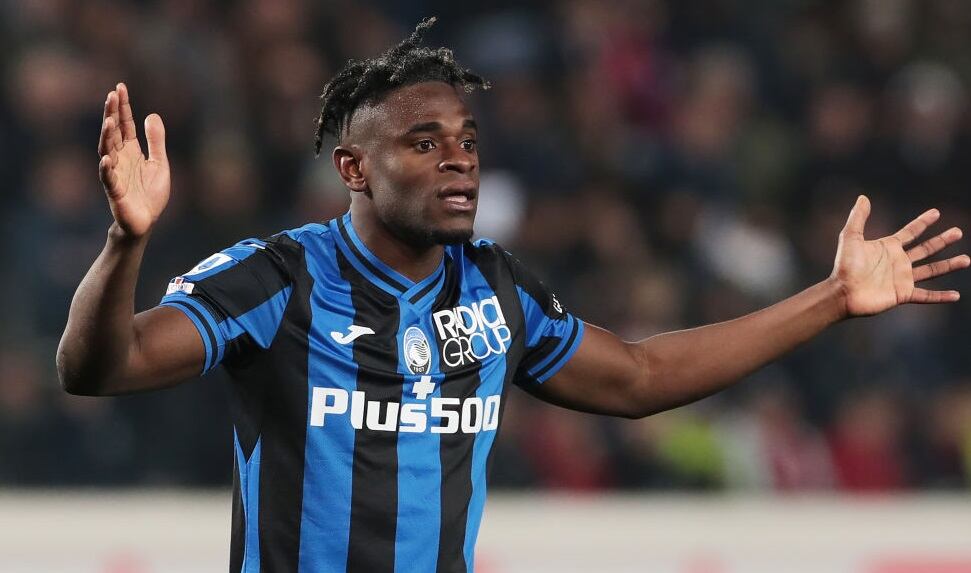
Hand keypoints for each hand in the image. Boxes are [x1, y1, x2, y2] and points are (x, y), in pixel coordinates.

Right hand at [97, 83, 169, 238]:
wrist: (146, 221)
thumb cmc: (151, 194)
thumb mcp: (159, 163)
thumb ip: (156, 141)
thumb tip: (153, 114)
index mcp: (132, 151)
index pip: (125, 124)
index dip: (123, 107)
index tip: (120, 87)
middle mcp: (120, 159)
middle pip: (114, 133)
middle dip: (112, 114)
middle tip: (112, 95)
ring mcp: (115, 173)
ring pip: (107, 151)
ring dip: (107, 136)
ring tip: (109, 121)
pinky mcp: (115, 191)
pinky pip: (108, 179)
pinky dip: (106, 169)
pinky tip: (106, 158)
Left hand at [832, 195, 968, 316]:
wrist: (842, 292)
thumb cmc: (844, 266)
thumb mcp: (850, 237)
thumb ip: (858, 217)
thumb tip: (863, 197)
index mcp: (888, 247)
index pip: (911, 232)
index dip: (923, 222)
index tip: (936, 212)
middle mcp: (898, 262)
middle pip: (926, 249)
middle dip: (942, 240)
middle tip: (958, 232)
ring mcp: (902, 278)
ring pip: (931, 270)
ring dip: (949, 265)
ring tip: (967, 259)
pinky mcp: (903, 294)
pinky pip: (926, 295)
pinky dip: (941, 296)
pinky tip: (956, 295)